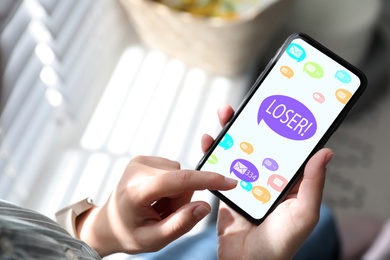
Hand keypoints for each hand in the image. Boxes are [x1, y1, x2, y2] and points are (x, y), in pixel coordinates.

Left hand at [76, 156, 236, 256]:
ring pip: (180, 174)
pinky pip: (174, 170)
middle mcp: (137, 168)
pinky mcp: (145, 158)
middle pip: (182, 179)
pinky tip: (156, 196)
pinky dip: (171, 185)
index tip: (230, 182)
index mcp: (137, 190)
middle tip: (163, 214)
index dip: (207, 180)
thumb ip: (181, 224)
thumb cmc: (129, 233)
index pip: (178, 180)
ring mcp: (140, 160)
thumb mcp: (154, 239)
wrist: (108, 223)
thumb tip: (205, 206)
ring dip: (176, 193)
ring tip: (158, 206)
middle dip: (182, 199)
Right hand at [201, 104, 333, 259]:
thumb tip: (326, 152)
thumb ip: (313, 183)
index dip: (279, 128)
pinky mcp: (227, 191)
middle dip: (250, 124)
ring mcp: (245, 184)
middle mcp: (266, 179)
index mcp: (286, 181)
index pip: (284, 148)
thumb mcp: (304, 212)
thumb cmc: (281, 244)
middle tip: (244, 106)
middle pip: (257, 145)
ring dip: (229, 133)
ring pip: (236, 152)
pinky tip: (208, 141)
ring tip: (224, 115)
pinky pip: (219, 168)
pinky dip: (212, 153)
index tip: (275, 109)